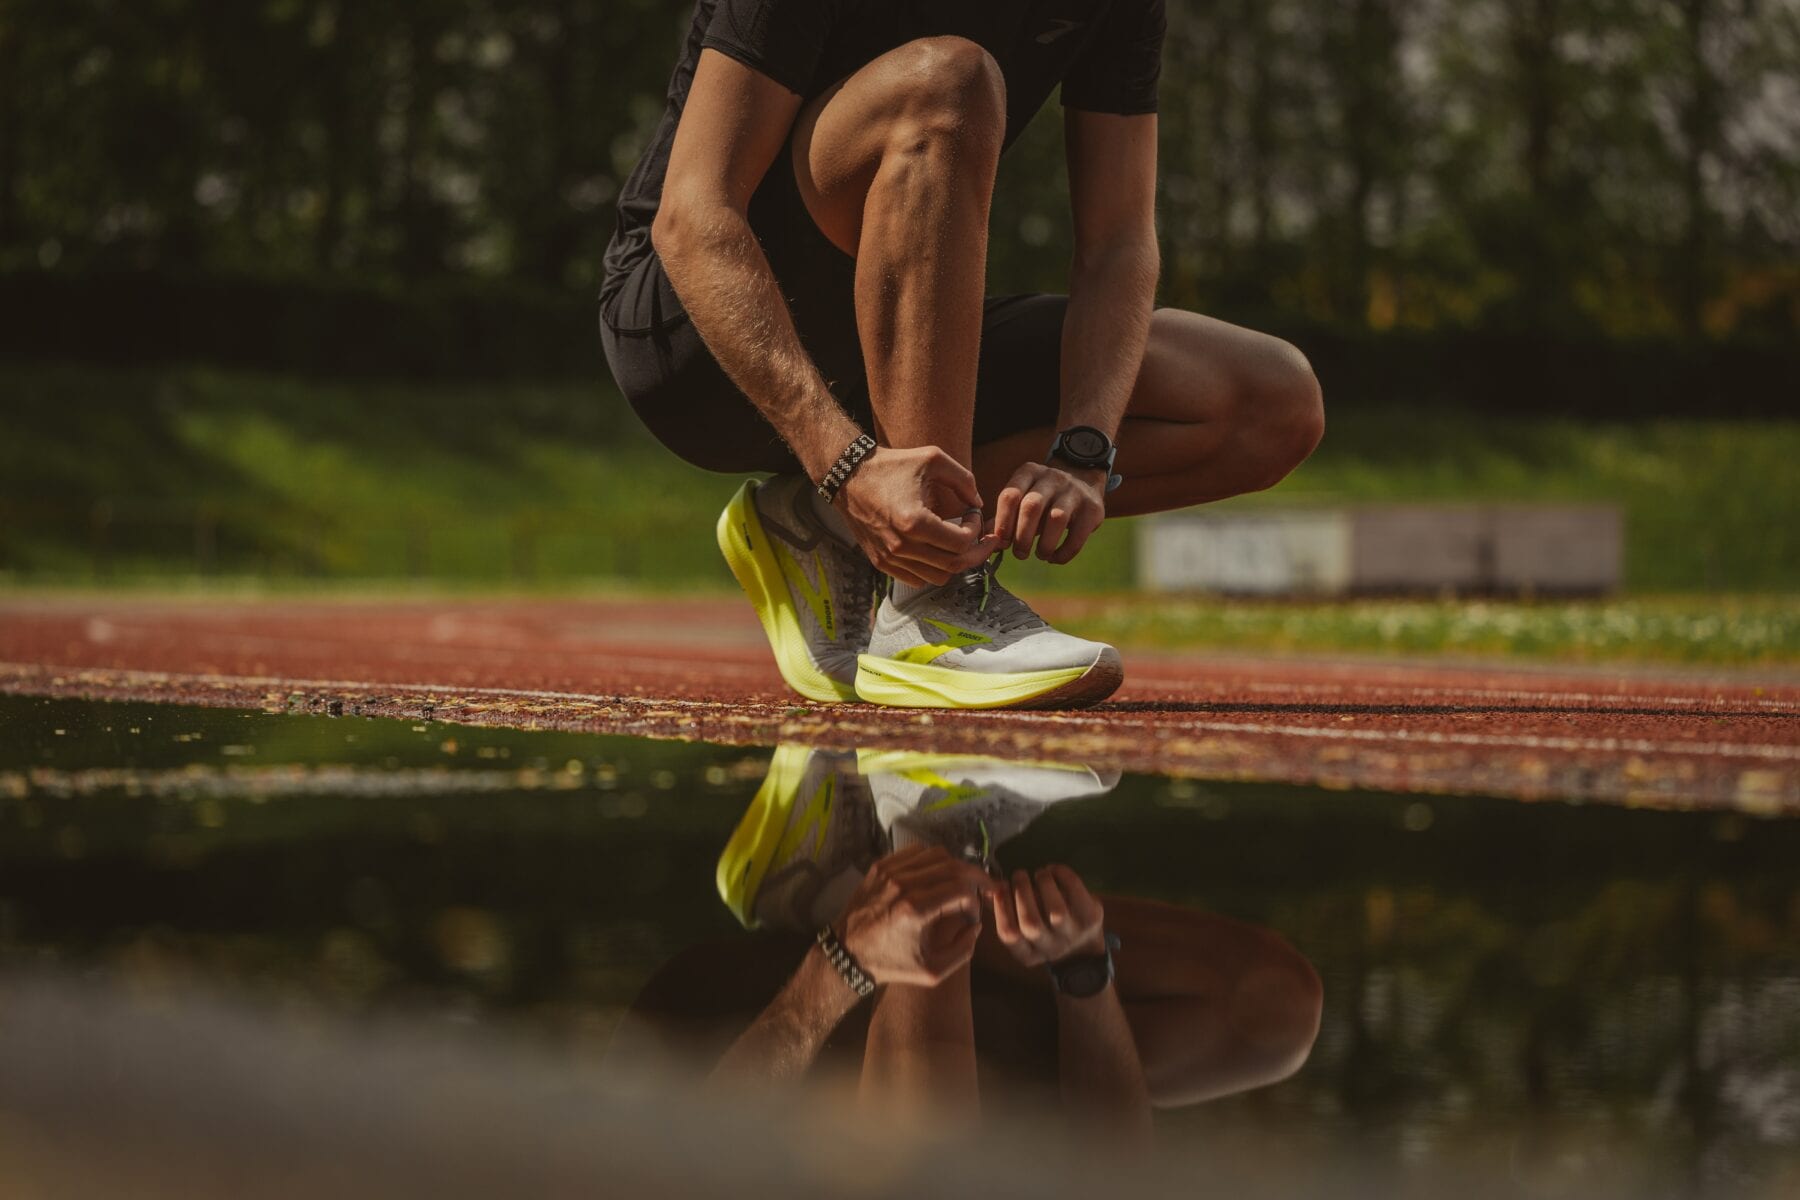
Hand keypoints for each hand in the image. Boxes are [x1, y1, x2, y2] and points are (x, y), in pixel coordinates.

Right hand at [837, 446, 1005, 586]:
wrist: (849, 476)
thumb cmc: (891, 465)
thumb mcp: (932, 459)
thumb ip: (963, 479)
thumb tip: (978, 503)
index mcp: (915, 521)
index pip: (961, 543)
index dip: (976, 530)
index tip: (972, 512)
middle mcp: (901, 545)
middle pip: (954, 565)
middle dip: (976, 552)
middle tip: (982, 539)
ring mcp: (890, 557)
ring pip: (938, 578)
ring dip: (954, 562)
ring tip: (957, 542)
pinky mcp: (881, 562)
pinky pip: (917, 579)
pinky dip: (933, 569)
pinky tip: (935, 548)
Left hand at [837, 845, 999, 986]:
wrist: (847, 953)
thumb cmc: (890, 964)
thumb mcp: (931, 972)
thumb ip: (962, 951)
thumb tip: (976, 926)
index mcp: (915, 910)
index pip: (961, 889)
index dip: (975, 901)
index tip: (973, 915)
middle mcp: (902, 884)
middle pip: (953, 866)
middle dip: (975, 877)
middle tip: (983, 889)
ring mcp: (889, 872)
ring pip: (936, 854)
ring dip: (955, 866)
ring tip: (961, 882)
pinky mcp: (880, 866)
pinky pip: (915, 851)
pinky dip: (933, 859)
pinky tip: (937, 874)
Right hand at [990, 864, 1106, 966]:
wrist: (1084, 950)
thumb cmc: (1046, 934)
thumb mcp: (1025, 931)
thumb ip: (1006, 911)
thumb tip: (989, 889)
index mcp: (1028, 954)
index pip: (1010, 935)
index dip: (1002, 908)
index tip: (999, 887)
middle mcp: (1050, 948)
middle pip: (1031, 924)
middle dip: (1022, 893)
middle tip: (1019, 875)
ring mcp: (1073, 935)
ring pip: (1056, 912)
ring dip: (1044, 885)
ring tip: (1039, 873)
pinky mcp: (1090, 918)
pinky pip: (1076, 894)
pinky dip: (1064, 876)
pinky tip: (1054, 870)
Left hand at [991, 463, 1106, 564]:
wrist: (1083, 478)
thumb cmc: (1044, 496)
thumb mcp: (1023, 497)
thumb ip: (1004, 517)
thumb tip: (985, 541)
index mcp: (1028, 472)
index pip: (1010, 495)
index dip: (1002, 522)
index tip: (1001, 542)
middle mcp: (1052, 477)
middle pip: (1031, 507)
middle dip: (1022, 536)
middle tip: (1019, 554)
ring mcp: (1074, 491)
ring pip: (1056, 518)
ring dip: (1044, 544)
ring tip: (1040, 555)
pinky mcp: (1093, 508)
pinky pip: (1078, 535)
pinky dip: (1064, 552)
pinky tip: (1055, 557)